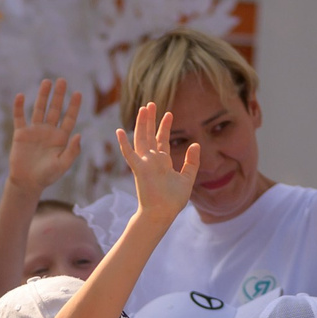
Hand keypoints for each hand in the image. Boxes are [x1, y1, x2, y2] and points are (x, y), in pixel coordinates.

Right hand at [9, 81, 83, 194]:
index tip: (78, 93)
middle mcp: (49, 131)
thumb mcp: (62, 165)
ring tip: (47, 82)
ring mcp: (34, 131)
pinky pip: (19, 117)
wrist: (27, 183)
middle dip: (59, 95)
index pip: (69, 118)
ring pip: (39, 109)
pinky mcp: (21, 134)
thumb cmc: (47, 176)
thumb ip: (72, 151)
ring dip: (42, 96)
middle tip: (62, 81)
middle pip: (55, 109)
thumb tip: (79, 135)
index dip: (74, 106)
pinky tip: (20, 96)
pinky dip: (19, 107)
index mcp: (61, 138)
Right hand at [118, 101, 198, 225]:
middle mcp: (152, 160)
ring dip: (141, 124)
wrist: (163, 214)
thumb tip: (196, 144)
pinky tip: (120, 131)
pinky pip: (129, 154)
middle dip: (150, 119)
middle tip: (151, 104)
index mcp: (162, 162)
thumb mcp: (187, 178)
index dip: (164, 126)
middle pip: (149, 135)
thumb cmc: (173, 201)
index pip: (162, 140)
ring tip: (143, 108)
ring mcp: (144, 164)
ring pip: (141, 139)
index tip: (169, 114)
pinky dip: (124, 143)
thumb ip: (191, 162)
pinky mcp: (139, 169)